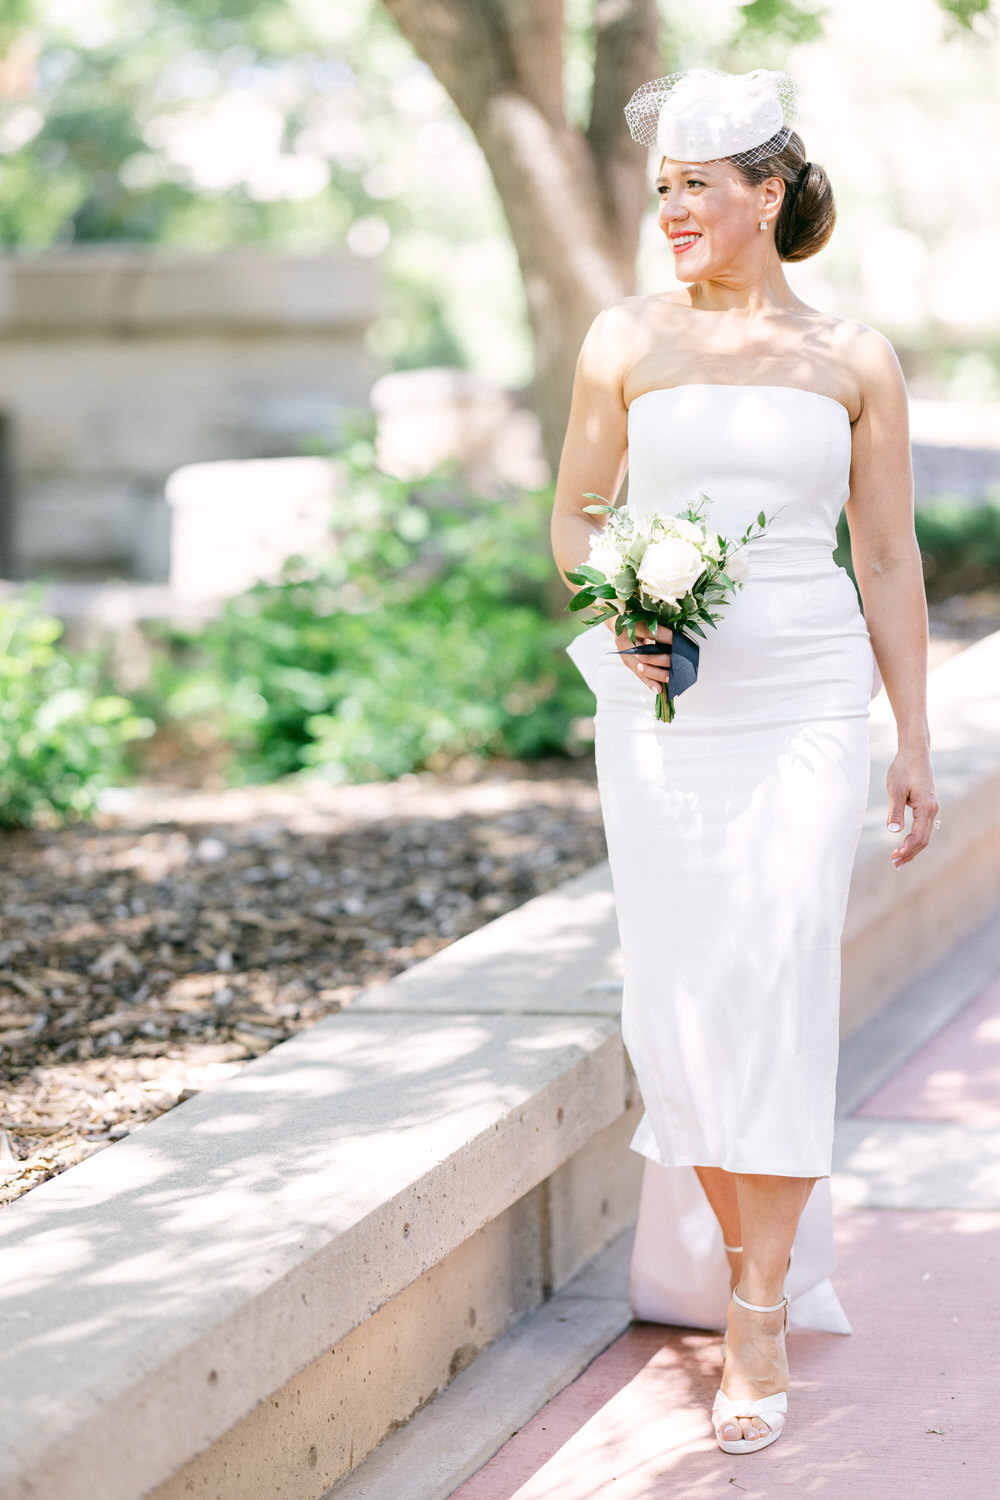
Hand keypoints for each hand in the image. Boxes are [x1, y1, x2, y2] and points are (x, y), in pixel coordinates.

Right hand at [609, 618, 671, 690]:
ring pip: (640, 667)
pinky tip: (657, 688)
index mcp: (633, 624)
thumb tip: (677, 642)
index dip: (667, 638)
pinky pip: (637, 674)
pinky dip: (648, 682)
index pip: (652, 632)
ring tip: (669, 679)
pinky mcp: (625, 661)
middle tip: (675, 664)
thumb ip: (658, 628)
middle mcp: (625, 639)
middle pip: (644, 654)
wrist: (617, 622)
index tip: (679, 643)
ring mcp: (623, 652)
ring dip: (656, 674)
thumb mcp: (646, 618)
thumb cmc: (637, 618)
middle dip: (661, 661)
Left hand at [886, 748, 937, 867]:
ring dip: (912, 848)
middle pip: (924, 839)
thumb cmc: (903, 768)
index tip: (894, 857)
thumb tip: (894, 832)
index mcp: (926, 807)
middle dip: (910, 853)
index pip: (919, 836)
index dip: (907, 849)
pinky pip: (924, 827)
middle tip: (895, 864)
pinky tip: (905, 842)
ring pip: (925, 834)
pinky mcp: (928, 804)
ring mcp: (932, 807)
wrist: (915, 751)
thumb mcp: (895, 789)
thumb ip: (895, 811)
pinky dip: (915, 838)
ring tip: (898, 858)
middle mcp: (933, 809)